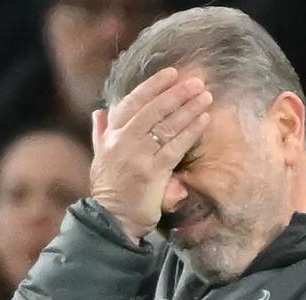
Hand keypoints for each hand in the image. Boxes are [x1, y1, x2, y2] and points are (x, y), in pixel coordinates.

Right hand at [90, 67, 212, 239]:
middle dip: (176, 93)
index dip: (153, 86)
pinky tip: (204, 119)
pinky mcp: (152, 172)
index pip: (132, 102)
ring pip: (166, 126)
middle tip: (197, 81)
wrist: (112, 220)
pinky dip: (191, 131)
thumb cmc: (111, 189)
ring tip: (206, 96)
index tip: (172, 73)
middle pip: (153, 110)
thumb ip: (100, 133)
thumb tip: (99, 112)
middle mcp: (122, 142)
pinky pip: (175, 147)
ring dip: (188, 109)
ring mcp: (137, 156)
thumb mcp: (100, 158)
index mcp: (111, 136)